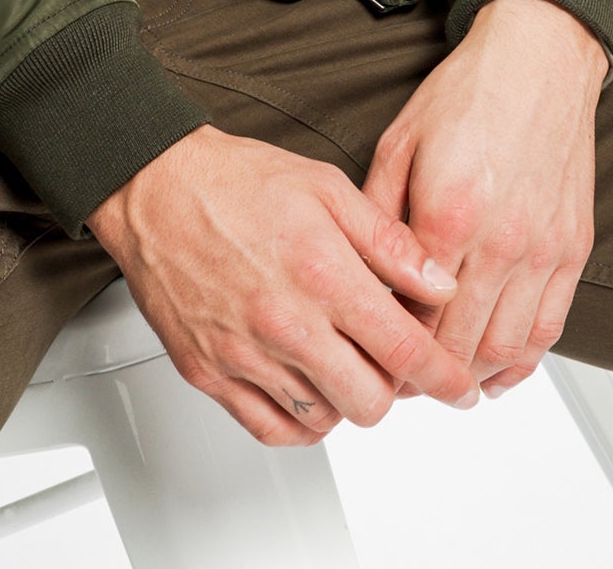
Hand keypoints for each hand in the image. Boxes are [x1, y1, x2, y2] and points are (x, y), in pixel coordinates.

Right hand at [84, 122, 479, 444]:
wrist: (153, 185)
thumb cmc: (234, 181)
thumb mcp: (327, 187)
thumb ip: (389, 242)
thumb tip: (438, 283)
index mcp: (321, 272)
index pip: (404, 350)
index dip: (445, 377)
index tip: (460, 387)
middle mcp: (284, 322)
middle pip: (369, 401)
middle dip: (393, 387)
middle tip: (389, 362)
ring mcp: (243, 354)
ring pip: (324, 420)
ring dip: (345, 399)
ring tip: (341, 361)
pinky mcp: (208, 372)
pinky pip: (270, 430)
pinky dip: (299, 422)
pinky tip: (305, 387)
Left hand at [361, 0, 604, 400]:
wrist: (538, 59)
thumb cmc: (469, 92)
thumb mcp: (399, 141)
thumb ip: (378, 213)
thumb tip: (361, 268)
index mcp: (448, 213)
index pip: (412, 313)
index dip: (388, 345)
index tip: (371, 354)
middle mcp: (500, 240)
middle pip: (457, 342)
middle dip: (425, 374)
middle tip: (400, 382)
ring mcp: (542, 249)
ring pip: (505, 347)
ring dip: (471, 375)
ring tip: (444, 381)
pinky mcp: (573, 250)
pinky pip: (550, 328)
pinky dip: (523, 362)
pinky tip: (498, 371)